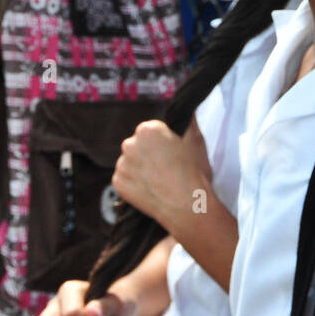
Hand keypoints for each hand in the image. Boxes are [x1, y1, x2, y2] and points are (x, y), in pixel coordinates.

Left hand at [112, 118, 211, 233]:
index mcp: (148, 129)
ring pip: (130, 163)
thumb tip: (188, 109)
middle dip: (148, 155)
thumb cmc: (194, 172)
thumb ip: (189, 120)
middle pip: (138, 146)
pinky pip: (124, 179)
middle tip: (165, 169)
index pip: (151, 132)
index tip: (171, 155)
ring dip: (140, 169)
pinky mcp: (118, 183)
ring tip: (158, 182)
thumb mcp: (196, 141)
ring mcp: (122, 164)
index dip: (162, 143)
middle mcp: (130, 144)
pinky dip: (134, 184)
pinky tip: (149, 190)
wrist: (187, 206)